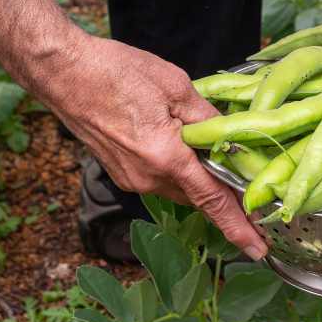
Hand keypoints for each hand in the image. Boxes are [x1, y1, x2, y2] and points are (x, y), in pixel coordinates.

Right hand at [43, 34, 268, 258]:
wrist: (63, 72)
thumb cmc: (115, 72)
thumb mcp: (176, 86)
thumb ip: (208, 117)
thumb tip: (231, 135)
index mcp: (167, 158)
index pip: (213, 201)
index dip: (238, 227)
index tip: (258, 248)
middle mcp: (148, 177)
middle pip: (199, 196)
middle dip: (224, 194)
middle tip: (252, 184)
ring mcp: (131, 178)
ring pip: (180, 187)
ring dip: (198, 178)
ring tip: (214, 154)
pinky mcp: (121, 172)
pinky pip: (160, 178)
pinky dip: (177, 169)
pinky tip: (180, 144)